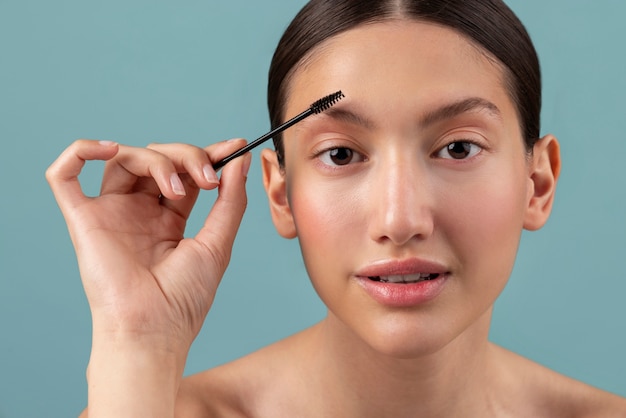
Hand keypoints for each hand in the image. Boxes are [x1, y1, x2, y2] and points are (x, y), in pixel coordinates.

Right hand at [46, 139, 250, 351]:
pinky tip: (110, 149)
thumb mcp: (218, 243)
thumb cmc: (184, 298)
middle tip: (209, 177)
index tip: (234, 147)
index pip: (184, 172)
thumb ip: (231, 200)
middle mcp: (139, 212)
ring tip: (177, 188)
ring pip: (124, 159)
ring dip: (156, 160)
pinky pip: (64, 176)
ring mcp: (111, 214)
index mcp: (169, 219)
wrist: (154, 329)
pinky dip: (81, 151)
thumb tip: (241, 159)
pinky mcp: (83, 220)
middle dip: (187, 156)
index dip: (207, 155)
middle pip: (157, 159)